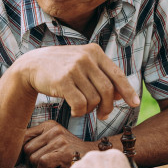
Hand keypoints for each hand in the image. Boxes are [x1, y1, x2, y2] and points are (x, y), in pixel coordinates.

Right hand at [15, 44, 138, 119]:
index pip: (117, 74)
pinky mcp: (62, 81)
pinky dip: (80, 112)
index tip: (135, 104)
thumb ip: (101, 76)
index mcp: (94, 52)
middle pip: (107, 91)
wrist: (31, 66)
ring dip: (90, 110)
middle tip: (102, 115)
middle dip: (107, 107)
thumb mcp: (82, 65)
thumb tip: (121, 95)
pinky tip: (75, 111)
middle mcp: (86, 58)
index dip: (128, 91)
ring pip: (94, 99)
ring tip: (82, 108)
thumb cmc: (61, 68)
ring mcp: (74, 68)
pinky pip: (80, 104)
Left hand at [22, 121, 93, 167]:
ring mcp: (60, 140)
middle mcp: (54, 130)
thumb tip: (15, 153)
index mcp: (49, 125)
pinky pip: (42, 163)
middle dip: (30, 163)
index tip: (22, 160)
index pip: (23, 136)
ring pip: (33, 158)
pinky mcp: (65, 151)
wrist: (92, 157)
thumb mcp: (52, 142)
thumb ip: (36, 143)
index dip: (20, 151)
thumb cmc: (69, 153)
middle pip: (27, 149)